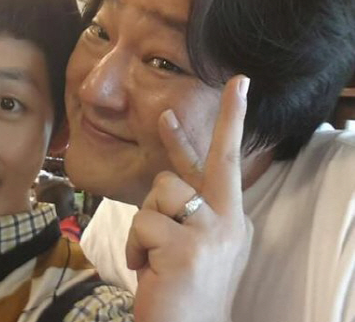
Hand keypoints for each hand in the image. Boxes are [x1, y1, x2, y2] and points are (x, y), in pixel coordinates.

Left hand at [127, 76, 252, 321]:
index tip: (237, 84)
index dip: (230, 121)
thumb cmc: (183, 286)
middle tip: (180, 108)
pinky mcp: (185, 249)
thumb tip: (165, 184)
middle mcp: (227, 220)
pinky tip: (146, 268)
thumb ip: (183, 211)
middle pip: (196, 166)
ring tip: (151, 254)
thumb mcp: (192, 243)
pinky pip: (143, 223)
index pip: (225, 161)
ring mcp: (210, 233)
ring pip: (158, 192)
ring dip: (144, 223)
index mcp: (228, 216)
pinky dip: (134, 246)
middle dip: (179, 138)